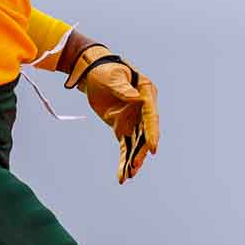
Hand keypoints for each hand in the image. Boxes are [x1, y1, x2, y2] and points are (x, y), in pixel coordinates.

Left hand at [66, 45, 159, 183]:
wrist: (92, 73)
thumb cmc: (105, 70)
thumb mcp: (112, 77)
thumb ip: (123, 88)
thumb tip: (136, 99)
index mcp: (146, 94)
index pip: (151, 117)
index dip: (153, 133)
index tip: (153, 148)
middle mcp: (144, 109)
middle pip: (146, 134)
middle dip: (141, 151)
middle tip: (134, 166)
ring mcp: (134, 119)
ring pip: (136, 143)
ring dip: (133, 159)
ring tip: (128, 175)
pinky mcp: (122, 127)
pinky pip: (126, 146)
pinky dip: (124, 159)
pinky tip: (123, 174)